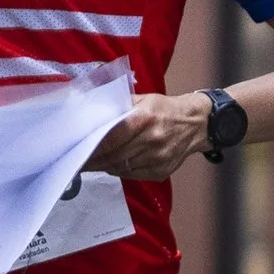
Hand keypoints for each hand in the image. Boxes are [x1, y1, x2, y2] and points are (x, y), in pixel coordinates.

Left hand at [86, 91, 213, 180]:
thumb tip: (92, 110)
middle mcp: (152, 140)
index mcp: (145, 118)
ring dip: (104, 166)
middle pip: (114, 155)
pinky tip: (112, 164)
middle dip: (94, 159)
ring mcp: (158, 158)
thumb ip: (118, 105)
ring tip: (91, 163)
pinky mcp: (161, 171)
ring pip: (121, 167)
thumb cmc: (165, 109)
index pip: (112, 137)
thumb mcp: (143, 99)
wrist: (196, 124)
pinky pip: (132, 174)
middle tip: (78, 159)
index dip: (93, 146)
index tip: (78, 149)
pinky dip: (119, 170)